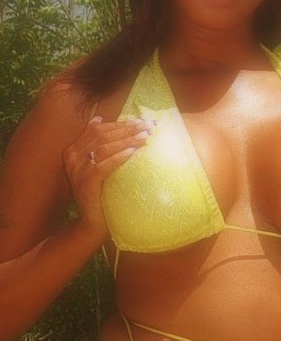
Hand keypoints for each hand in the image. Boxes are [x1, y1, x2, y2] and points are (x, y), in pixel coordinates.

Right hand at [61, 115, 153, 243]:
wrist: (92, 222)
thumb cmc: (100, 190)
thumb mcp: (96, 164)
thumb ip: (97, 143)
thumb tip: (99, 118)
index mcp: (73, 150)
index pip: (98, 130)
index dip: (120, 124)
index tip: (141, 121)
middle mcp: (72, 158)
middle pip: (102, 136)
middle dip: (127, 129)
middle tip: (148, 126)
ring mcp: (77, 171)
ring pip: (104, 148)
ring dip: (127, 140)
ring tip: (145, 136)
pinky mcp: (85, 183)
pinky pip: (103, 166)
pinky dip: (119, 156)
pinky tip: (133, 152)